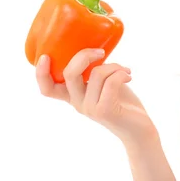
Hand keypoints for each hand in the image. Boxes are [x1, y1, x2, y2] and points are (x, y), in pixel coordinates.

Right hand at [36, 48, 157, 148]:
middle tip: (102, 53)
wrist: (138, 128)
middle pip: (69, 74)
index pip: (48, 89)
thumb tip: (94, 52)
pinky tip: (128, 76)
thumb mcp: (104, 84)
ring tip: (125, 71)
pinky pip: (111, 81)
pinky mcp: (105, 110)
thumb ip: (94, 72)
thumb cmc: (122, 102)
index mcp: (73, 96)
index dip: (41, 73)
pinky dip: (121, 73)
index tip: (46, 56)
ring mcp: (90, 108)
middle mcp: (78, 103)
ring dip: (114, 66)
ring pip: (96, 73)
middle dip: (85, 55)